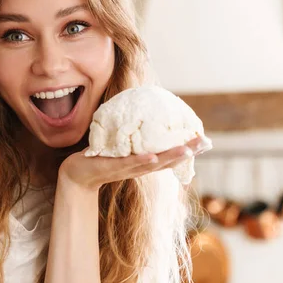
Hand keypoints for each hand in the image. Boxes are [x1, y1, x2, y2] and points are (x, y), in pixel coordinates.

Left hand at [59, 136, 211, 191]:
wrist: (77, 174)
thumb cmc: (100, 156)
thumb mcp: (120, 144)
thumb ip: (132, 132)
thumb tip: (142, 109)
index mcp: (143, 162)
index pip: (170, 155)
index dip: (188, 149)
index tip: (206, 140)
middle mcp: (140, 167)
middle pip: (168, 160)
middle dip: (188, 152)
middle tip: (206, 142)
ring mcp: (127, 169)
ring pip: (153, 163)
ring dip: (170, 157)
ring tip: (187, 149)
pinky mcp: (112, 168)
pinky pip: (129, 164)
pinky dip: (142, 161)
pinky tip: (153, 156)